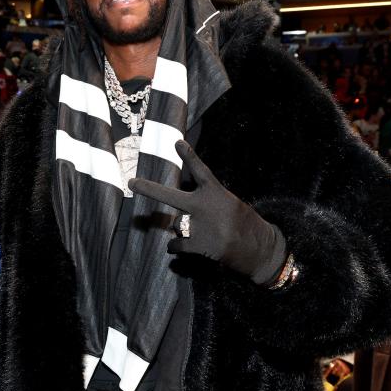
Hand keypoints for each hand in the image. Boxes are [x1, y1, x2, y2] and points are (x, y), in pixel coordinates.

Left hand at [129, 140, 286, 284]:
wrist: (258, 249)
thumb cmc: (244, 224)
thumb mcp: (229, 204)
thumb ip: (206, 203)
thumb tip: (181, 215)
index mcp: (215, 193)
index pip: (199, 170)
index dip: (188, 156)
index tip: (177, 142)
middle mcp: (203, 207)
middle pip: (170, 196)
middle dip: (149, 189)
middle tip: (132, 182)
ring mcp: (199, 226)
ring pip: (176, 225)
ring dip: (184, 230)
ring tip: (203, 234)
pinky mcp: (197, 244)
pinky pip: (176, 245)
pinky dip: (175, 247)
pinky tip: (179, 247)